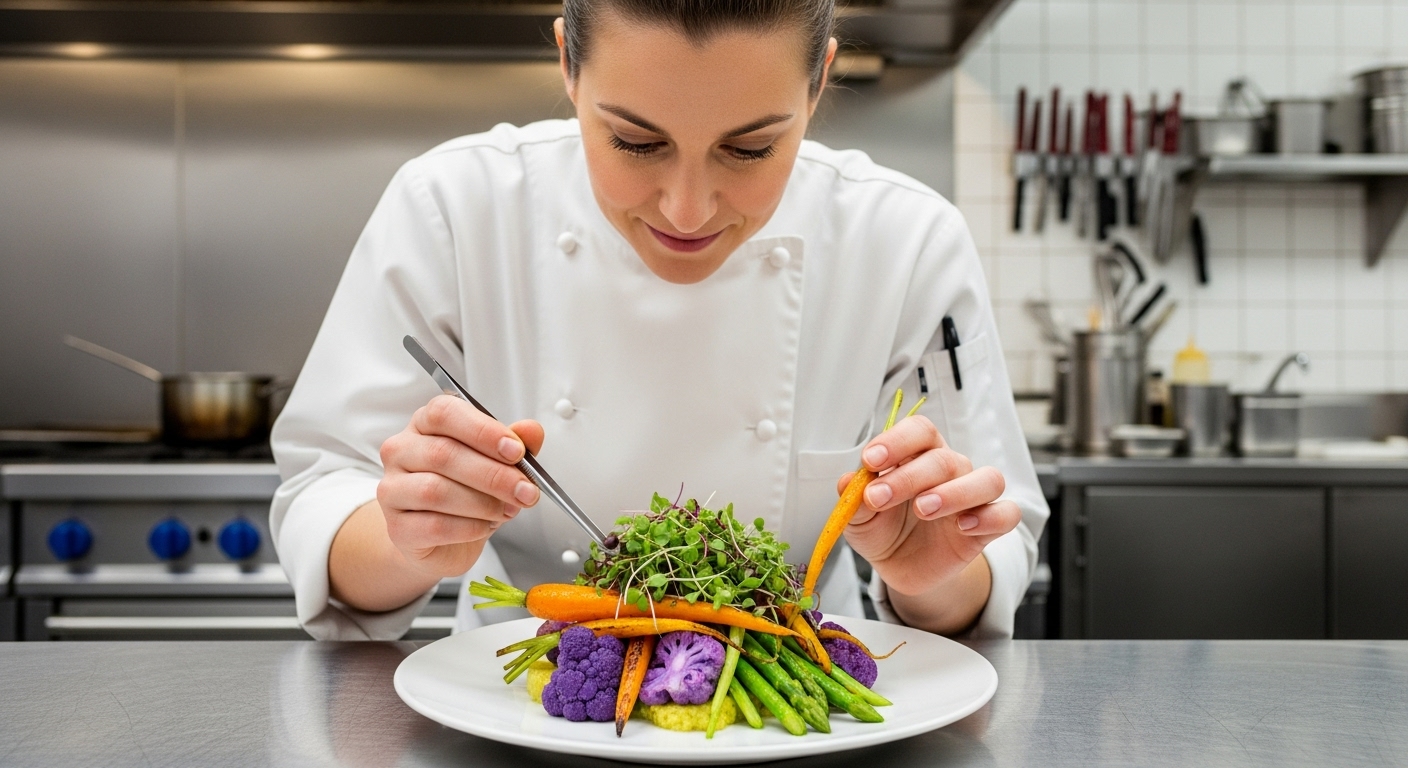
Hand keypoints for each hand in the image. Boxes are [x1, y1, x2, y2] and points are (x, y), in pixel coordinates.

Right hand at [376, 395, 544, 579]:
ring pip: (436, 490)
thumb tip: (531, 430)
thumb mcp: (497, 464)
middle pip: (443, 454)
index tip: (516, 451)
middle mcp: (401, 451)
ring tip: (507, 510)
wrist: (442, 542)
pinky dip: (470, 527)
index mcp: (425, 424)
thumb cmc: (467, 493)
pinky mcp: (396, 528)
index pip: (444, 413)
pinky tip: (485, 526)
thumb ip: (516, 445)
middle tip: (525, 491)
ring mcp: (392, 489)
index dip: (483, 431)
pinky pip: (434, 525)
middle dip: (493, 474)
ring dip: (483, 503)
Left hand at [839, 415, 1020, 632]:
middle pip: (944, 458)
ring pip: (987, 479)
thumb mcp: (859, 517)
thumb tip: (849, 482)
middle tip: (880, 497)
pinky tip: (963, 526)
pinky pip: (1006, 514)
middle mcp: (950, 469)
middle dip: (909, 477)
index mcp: (918, 454)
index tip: (870, 460)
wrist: (899, 567)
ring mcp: (972, 498)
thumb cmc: (882, 529)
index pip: (919, 431)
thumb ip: (855, 498)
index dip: (896, 441)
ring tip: (923, 509)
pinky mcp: (987, 527)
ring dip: (955, 492)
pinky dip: (990, 517)